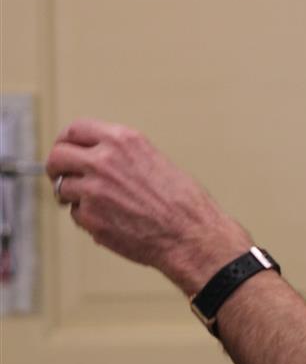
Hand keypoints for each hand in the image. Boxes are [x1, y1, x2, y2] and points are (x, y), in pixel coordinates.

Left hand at [46, 119, 250, 294]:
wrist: (191, 233)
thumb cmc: (183, 202)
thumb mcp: (154, 160)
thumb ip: (121, 155)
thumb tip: (95, 158)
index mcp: (123, 140)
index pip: (75, 130)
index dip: (67, 142)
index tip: (67, 151)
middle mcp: (104, 160)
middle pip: (57, 156)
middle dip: (56, 168)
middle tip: (62, 177)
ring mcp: (93, 189)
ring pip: (63, 188)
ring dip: (74, 196)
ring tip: (99, 205)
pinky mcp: (90, 217)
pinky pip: (76, 215)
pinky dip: (89, 218)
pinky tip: (114, 220)